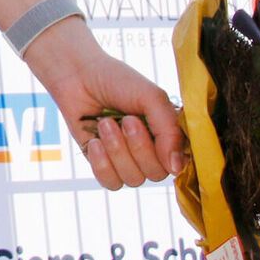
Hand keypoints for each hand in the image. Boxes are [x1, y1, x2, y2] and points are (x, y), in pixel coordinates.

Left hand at [21, 17, 187, 188]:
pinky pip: (111, 183)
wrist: (77, 76)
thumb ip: (169, 130)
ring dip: (117, 150)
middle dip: (138, 147)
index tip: (150, 129)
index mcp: (170, 135)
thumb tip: (176, 168)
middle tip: (126, 119)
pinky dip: (102, 164)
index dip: (169, 154)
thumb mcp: (151, 97)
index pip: (182, 163)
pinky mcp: (105, 165)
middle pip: (156, 174)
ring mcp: (128, 160)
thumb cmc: (116, 81)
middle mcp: (153, 151)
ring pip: (133, 179)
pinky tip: (94, 142)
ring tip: (105, 123)